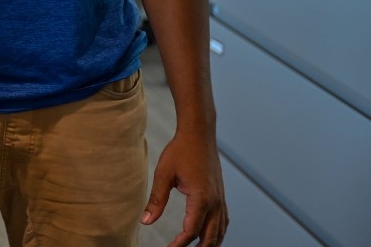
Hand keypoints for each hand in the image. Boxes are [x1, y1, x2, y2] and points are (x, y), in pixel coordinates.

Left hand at [141, 128, 227, 245]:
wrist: (199, 134)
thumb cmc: (180, 151)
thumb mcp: (163, 174)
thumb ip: (156, 200)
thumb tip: (146, 221)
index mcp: (201, 199)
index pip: (191, 231)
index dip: (179, 244)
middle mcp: (215, 202)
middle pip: (210, 238)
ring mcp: (221, 199)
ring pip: (220, 232)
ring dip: (209, 244)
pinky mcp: (221, 195)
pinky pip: (224, 221)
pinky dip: (217, 233)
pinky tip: (209, 236)